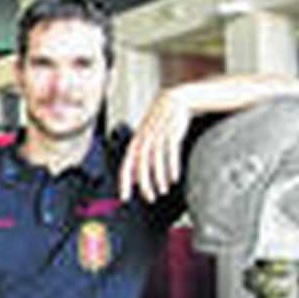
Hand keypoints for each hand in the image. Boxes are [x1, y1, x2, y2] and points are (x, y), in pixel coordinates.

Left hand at [119, 88, 191, 202]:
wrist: (174, 99)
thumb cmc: (159, 123)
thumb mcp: (146, 138)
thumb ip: (139, 157)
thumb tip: (134, 179)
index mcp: (136, 142)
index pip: (126, 165)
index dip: (124, 182)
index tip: (124, 198)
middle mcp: (144, 139)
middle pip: (140, 165)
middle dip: (144, 184)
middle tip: (149, 198)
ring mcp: (158, 134)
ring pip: (156, 160)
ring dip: (159, 178)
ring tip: (163, 191)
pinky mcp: (172, 131)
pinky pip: (171, 152)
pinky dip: (172, 167)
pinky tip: (174, 179)